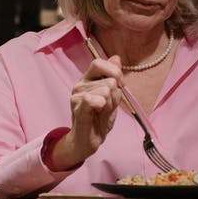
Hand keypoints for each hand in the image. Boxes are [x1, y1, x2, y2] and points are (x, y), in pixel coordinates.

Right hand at [49, 55, 123, 170]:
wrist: (88, 140)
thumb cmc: (99, 118)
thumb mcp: (112, 96)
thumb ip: (113, 77)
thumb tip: (116, 58)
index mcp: (87, 79)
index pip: (99, 63)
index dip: (114, 72)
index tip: (120, 85)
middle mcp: (80, 84)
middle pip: (109, 80)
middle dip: (115, 95)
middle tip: (107, 107)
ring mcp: (77, 96)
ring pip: (106, 90)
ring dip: (110, 105)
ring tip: (102, 113)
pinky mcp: (77, 108)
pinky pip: (93, 99)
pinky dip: (102, 106)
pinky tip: (97, 113)